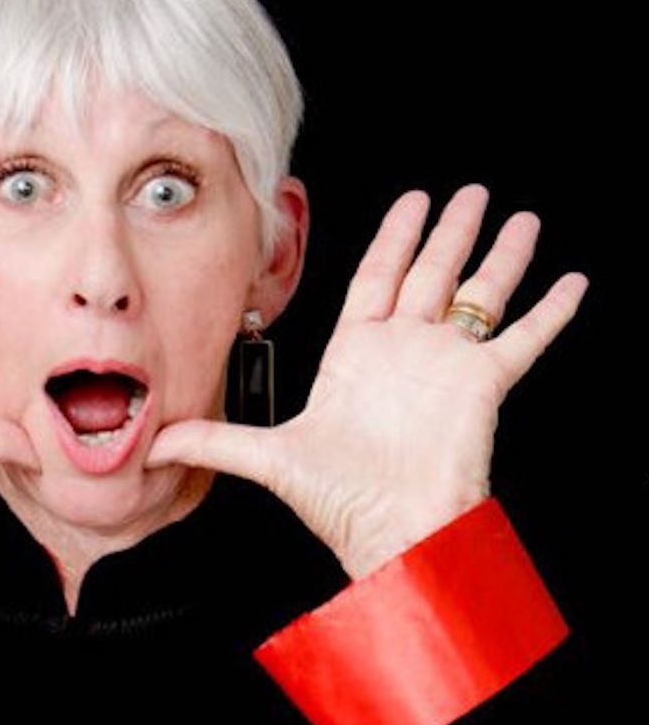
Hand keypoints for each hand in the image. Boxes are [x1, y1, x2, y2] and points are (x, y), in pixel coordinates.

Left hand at [145, 184, 588, 579]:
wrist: (390, 532)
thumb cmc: (337, 500)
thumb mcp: (268, 457)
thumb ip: (214, 439)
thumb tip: (154, 441)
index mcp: (356, 354)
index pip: (377, 278)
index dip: (394, 238)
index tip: (412, 202)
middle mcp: (403, 351)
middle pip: (430, 274)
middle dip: (448, 231)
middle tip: (469, 191)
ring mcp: (446, 364)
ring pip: (479, 294)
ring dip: (500, 257)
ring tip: (519, 217)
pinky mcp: (482, 385)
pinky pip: (523, 338)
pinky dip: (549, 311)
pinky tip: (570, 282)